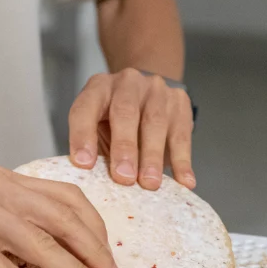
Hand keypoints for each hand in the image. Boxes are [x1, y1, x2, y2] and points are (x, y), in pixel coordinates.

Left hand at [68, 68, 194, 189]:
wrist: (147, 95)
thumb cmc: (115, 121)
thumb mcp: (97, 128)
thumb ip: (95, 149)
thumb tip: (92, 182)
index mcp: (98, 88)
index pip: (85, 109)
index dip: (82, 136)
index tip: (84, 164)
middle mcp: (127, 83)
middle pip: (125, 112)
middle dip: (124, 148)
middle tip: (124, 177)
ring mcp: (156, 91)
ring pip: (154, 122)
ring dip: (152, 157)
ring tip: (150, 183)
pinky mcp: (179, 102)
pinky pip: (182, 134)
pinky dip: (182, 161)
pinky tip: (184, 181)